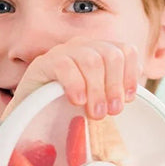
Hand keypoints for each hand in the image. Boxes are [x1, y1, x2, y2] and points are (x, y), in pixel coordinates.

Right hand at [1, 37, 139, 121]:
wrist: (29, 118)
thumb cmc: (66, 110)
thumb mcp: (96, 101)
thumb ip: (114, 95)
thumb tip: (135, 98)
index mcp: (99, 52)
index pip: (125, 50)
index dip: (130, 75)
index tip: (128, 99)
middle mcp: (82, 47)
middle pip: (110, 55)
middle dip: (114, 86)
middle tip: (112, 111)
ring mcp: (61, 53)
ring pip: (91, 60)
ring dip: (98, 90)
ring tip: (96, 113)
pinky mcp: (42, 64)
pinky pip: (64, 66)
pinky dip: (75, 84)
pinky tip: (77, 101)